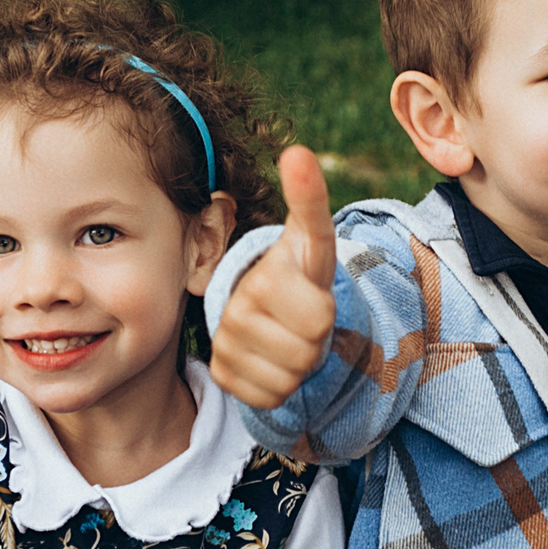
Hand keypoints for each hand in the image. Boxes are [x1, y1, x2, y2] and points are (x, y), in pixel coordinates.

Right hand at [209, 145, 336, 408]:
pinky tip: (273, 360)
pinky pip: (271, 397)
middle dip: (320, 338)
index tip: (291, 285)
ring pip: (293, 377)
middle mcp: (239, 307)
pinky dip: (282, 386)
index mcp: (266, 276)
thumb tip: (297, 151)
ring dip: (303, 364)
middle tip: (306, 320)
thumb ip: (310, 200)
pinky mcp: (224, 375)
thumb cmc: (299, 276)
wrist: (268, 312)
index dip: (323, 309)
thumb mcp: (314, 242)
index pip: (319, 313)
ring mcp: (226, 342)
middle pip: (311, 349)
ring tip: (291, 336)